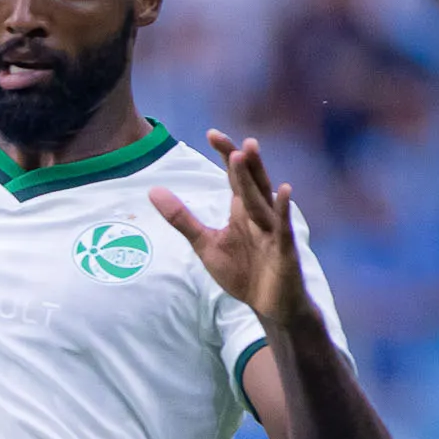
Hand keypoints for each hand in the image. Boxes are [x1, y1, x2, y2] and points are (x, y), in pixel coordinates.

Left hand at [150, 131, 310, 325]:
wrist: (267, 305)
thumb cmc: (241, 271)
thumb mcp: (205, 243)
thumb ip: (182, 218)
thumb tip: (152, 191)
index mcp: (242, 210)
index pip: (234, 177)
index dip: (226, 154)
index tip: (211, 133)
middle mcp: (260, 214)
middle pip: (251, 182)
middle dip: (243, 161)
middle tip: (235, 139)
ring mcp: (274, 230)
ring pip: (263, 200)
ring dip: (254, 178)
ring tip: (247, 152)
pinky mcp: (285, 249)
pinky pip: (284, 227)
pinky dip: (283, 210)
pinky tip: (284, 190)